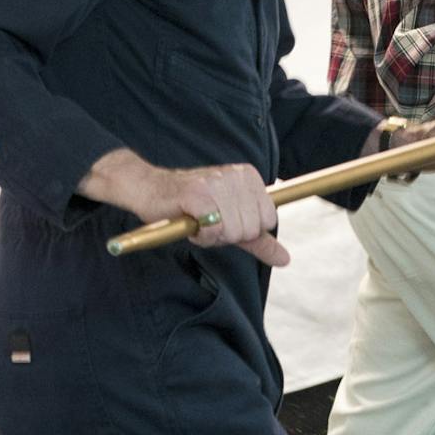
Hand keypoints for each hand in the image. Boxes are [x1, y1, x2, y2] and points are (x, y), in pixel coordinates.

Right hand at [149, 162, 288, 267]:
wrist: (149, 189)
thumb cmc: (191, 207)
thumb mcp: (231, 221)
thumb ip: (259, 240)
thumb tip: (285, 259)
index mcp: (249, 176)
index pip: (268, 220)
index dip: (244, 230)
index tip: (223, 219)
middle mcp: (236, 174)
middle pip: (251, 228)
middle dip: (227, 234)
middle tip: (207, 221)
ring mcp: (216, 181)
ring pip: (234, 230)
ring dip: (212, 235)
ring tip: (197, 220)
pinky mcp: (196, 193)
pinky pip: (213, 229)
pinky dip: (201, 235)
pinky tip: (190, 222)